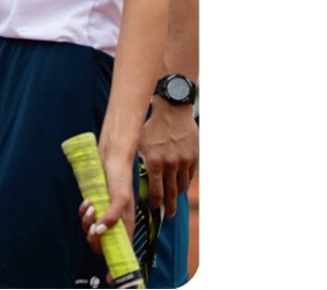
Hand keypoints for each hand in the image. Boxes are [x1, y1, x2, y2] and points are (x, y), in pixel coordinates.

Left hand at [78, 152, 134, 256]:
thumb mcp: (120, 197)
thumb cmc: (120, 177)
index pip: (122, 251)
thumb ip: (112, 216)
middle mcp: (115, 222)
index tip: (111, 278)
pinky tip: (87, 201)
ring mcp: (104, 214)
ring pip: (91, 230)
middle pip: (101, 244)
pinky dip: (83, 211)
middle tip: (91, 229)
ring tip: (90, 206)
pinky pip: (85, 216)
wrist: (110, 158)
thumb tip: (100, 233)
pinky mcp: (95, 205)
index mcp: (126, 225)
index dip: (117, 265)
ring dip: (87, 221)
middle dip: (93, 239)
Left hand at [138, 100, 198, 217]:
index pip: (156, 191)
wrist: (172, 111)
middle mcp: (170, 164)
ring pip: (182, 186)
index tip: (155, 208)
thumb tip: (134, 177)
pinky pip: (189, 175)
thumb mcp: (140, 143)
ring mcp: (183, 162)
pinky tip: (180, 182)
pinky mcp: (192, 158)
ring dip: (177, 194)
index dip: (156, 203)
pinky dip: (184, 181)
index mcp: (154, 162)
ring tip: (174, 199)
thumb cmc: (151, 126)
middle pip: (171, 193)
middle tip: (169, 215)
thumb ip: (141, 160)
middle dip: (170, 206)